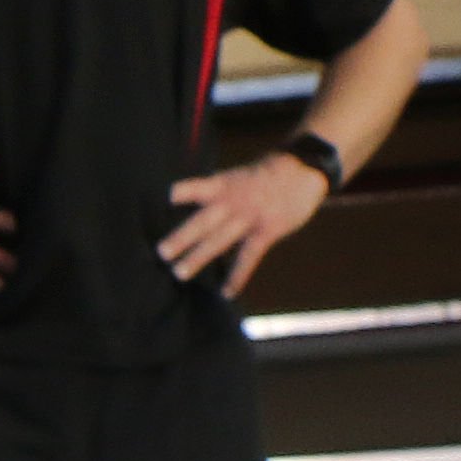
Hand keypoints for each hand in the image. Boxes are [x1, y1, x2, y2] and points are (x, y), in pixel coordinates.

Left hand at [159, 152, 332, 293]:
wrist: (304, 168)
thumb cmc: (264, 174)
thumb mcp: (236, 176)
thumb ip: (215, 192)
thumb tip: (189, 207)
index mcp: (221, 184)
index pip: (193, 188)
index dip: (176, 195)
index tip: (156, 203)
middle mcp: (232, 201)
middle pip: (203, 221)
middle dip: (181, 237)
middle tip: (161, 253)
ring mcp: (250, 217)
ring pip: (220, 240)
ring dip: (198, 257)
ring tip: (179, 273)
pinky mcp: (268, 230)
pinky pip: (249, 257)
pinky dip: (238, 276)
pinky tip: (226, 292)